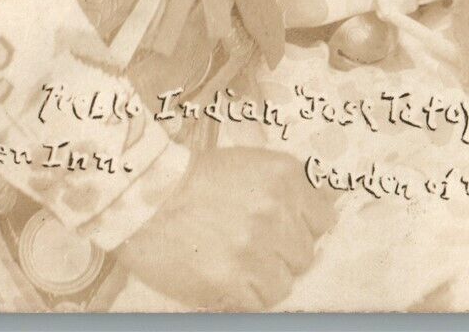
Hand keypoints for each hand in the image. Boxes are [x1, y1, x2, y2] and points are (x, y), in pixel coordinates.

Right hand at [116, 145, 335, 309]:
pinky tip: (225, 275)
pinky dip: (245, 296)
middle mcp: (276, 210)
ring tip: (235, 262)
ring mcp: (255, 247)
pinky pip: (259, 303)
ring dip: (264, 278)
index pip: (323, 219)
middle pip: (305, 253)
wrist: (145, 196)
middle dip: (282, 254)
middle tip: (252, 246)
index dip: (303, 228)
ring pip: (284, 283)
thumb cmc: (193, 178)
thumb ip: (283, 190)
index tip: (286, 231)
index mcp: (284, 175)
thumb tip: (315, 218)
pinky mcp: (231, 280)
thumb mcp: (248, 165)